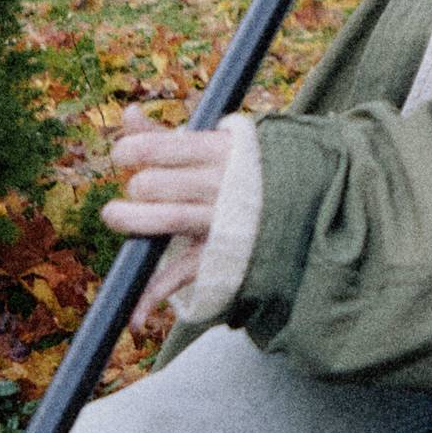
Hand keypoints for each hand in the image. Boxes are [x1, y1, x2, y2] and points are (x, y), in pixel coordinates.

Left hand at [105, 109, 230, 331]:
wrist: (311, 203)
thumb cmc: (249, 171)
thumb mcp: (217, 145)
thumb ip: (168, 135)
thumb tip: (128, 115)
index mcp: (217, 150)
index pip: (152, 148)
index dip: (128, 152)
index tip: (126, 157)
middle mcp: (219, 185)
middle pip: (150, 184)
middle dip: (136, 188)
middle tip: (142, 191)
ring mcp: (221, 223)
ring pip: (162, 220)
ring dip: (130, 221)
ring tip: (119, 218)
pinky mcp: (221, 256)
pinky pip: (180, 275)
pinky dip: (152, 297)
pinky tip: (137, 317)